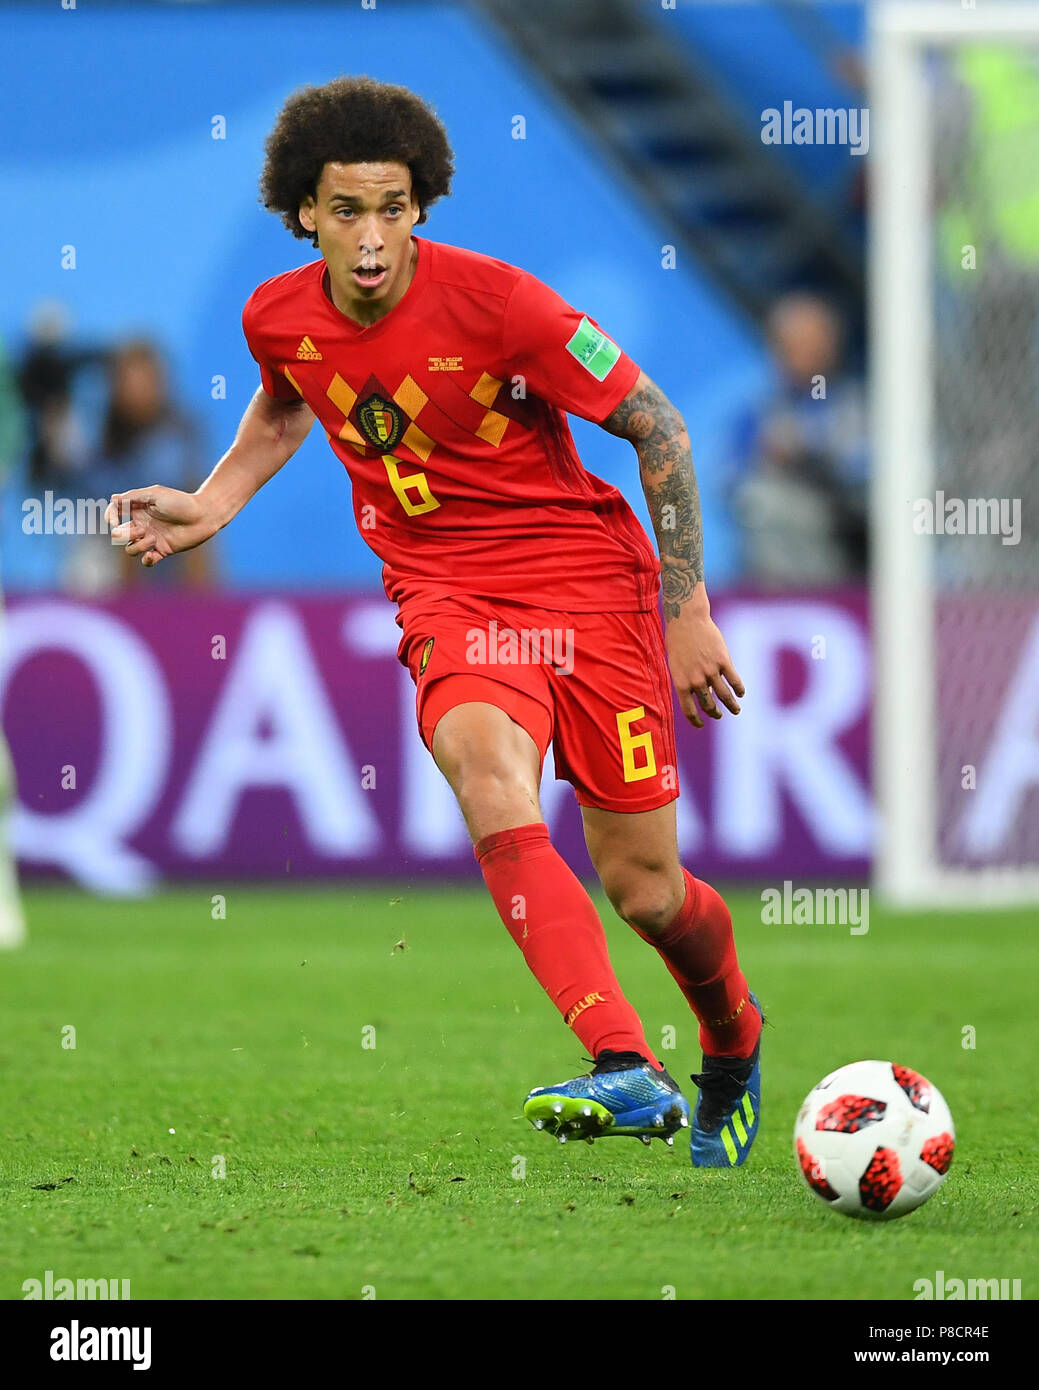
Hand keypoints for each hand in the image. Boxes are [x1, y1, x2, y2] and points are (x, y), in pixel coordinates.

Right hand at [105, 486, 212, 566]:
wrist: (203, 515)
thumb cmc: (180, 501)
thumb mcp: (155, 494)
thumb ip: (133, 497)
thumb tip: (112, 499)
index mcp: (138, 509)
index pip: (115, 514)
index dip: (110, 518)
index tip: (115, 520)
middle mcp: (142, 524)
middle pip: (119, 534)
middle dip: (124, 534)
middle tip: (141, 530)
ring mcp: (151, 538)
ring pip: (130, 549)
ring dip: (136, 546)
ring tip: (152, 539)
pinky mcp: (163, 550)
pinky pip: (147, 561)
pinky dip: (147, 560)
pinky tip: (153, 554)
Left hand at [665, 603, 744, 728]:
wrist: (687, 620)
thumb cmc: (678, 641)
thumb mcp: (676, 664)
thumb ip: (687, 680)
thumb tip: (702, 694)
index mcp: (682, 683)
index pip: (689, 710)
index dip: (696, 721)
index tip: (701, 724)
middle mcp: (696, 680)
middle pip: (709, 705)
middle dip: (715, 713)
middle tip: (719, 715)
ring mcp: (711, 671)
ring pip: (725, 696)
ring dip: (732, 706)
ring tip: (736, 710)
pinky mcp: (724, 661)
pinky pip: (734, 680)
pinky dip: (739, 689)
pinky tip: (741, 693)